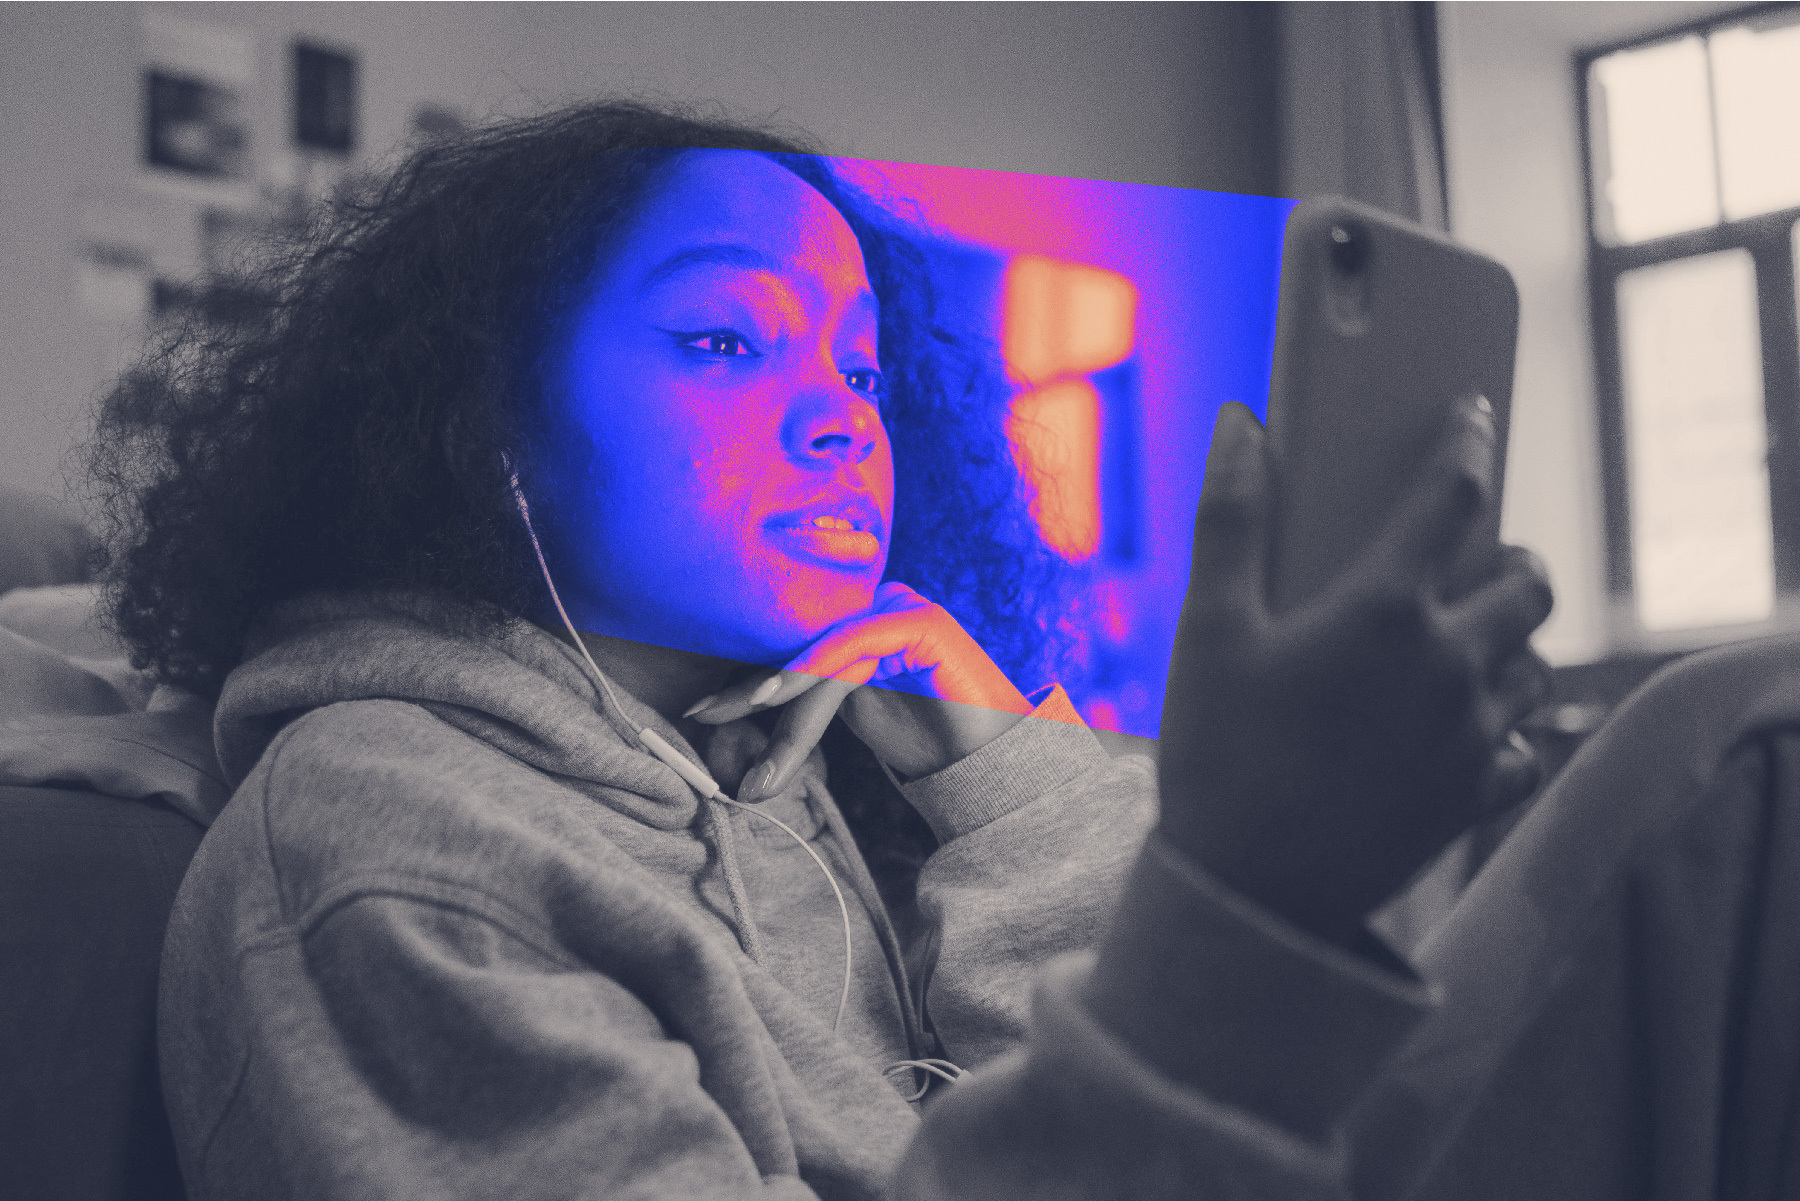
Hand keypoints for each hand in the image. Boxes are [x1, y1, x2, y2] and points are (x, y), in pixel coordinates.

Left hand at [686, 583, 1034, 800]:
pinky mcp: (921, 623)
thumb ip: (812, 700)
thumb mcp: (855, 718)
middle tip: (702, 718)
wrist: (994, 763)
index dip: (745, 677)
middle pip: (803, 644)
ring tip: (740, 718)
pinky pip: (854, 644)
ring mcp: (903, 610)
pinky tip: (777, 696)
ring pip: (824, 651)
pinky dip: (812, 670)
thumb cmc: (930, 742)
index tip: (701, 711)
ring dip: (779, 694)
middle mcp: (881, 608)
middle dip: (749, 687)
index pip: (797, 647)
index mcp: (864, 625)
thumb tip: (745, 703)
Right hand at [1157, 398, 1551, 945]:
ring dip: (1515, 639)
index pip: (1452, 498)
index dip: (1468, 444)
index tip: (1474, 416)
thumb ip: (1230, 519)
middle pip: (1529, 580)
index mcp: (1384, 610)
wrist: (1248, 895)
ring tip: (1466, 640)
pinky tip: (1467, 726)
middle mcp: (1448, 664)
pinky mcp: (1476, 795)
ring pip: (1539, 663)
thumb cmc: (1216, 755)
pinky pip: (1528, 746)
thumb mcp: (1206, 631)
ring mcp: (1472, 734)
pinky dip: (1511, 726)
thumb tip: (1241, 425)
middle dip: (1511, 553)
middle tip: (1475, 555)